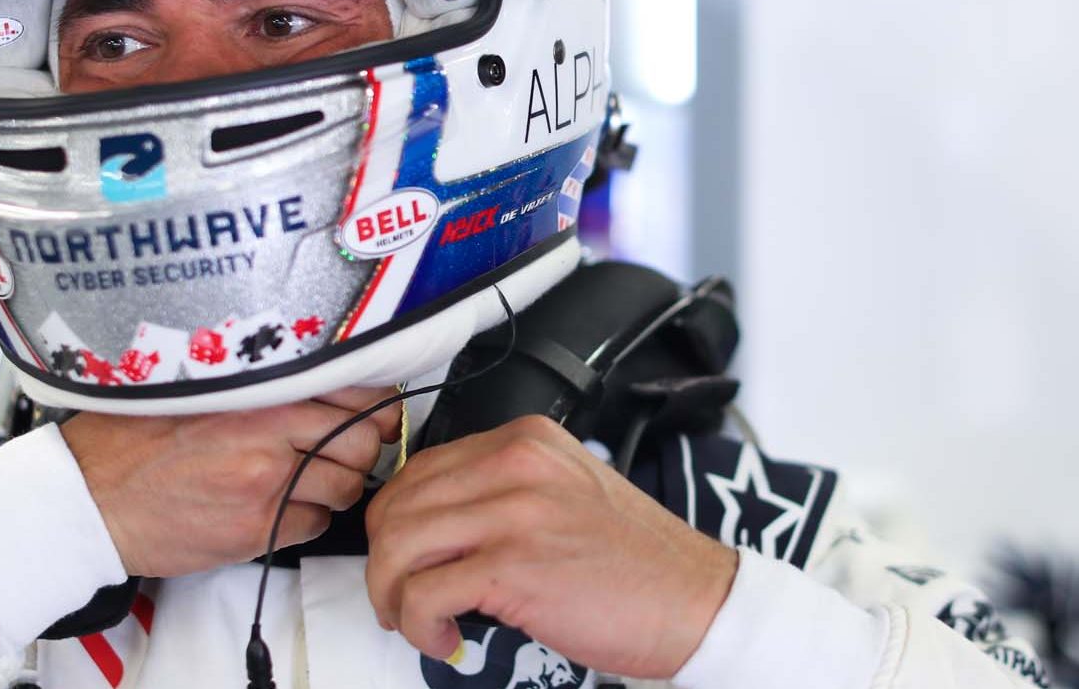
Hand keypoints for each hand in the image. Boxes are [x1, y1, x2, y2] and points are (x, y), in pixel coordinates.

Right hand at [61, 388, 401, 577]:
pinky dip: (308, 519)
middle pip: (363, 442)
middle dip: (361, 449)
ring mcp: (266, 485)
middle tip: (343, 452)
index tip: (375, 411)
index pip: (353, 392)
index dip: (375, 405)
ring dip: (336, 487)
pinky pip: (315, 525)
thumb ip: (257, 383)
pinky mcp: (257, 530)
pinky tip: (279, 508)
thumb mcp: (195, 390)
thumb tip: (320, 376)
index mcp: (257, 392)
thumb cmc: (133, 442)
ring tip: (306, 481)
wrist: (89, 500)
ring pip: (346, 487)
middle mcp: (269, 435)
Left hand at [364, 415, 738, 678]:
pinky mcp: (514, 567)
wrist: (694, 600)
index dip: (397, 522)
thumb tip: (435, 524)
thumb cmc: (636, 562)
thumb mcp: (567, 493)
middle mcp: (515, 465)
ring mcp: (514, 513)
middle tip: (400, 597)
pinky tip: (446, 638)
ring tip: (415, 620)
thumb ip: (505, 491)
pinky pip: (423, 593)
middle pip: (398, 505)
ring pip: (398, 546)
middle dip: (384, 561)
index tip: (405, 558)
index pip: (420, 469)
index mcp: (526, 441)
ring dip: (392, 595)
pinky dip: (419, 625)